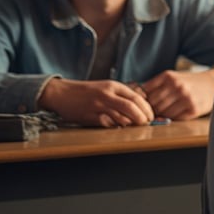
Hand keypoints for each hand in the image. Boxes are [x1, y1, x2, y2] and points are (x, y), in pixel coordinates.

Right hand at [38, 78, 154, 126]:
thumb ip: (121, 96)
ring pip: (121, 117)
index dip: (146, 108)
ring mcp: (98, 106)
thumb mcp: (106, 88)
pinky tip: (118, 127)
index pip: (136, 97)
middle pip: (131, 107)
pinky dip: (115, 127)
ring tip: (134, 126)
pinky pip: (108, 124)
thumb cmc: (86, 92)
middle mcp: (107, 94)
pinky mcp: (90, 116)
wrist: (62, 93)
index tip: (151, 116)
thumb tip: (140, 107)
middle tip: (146, 123)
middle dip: (142, 117)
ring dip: (130, 123)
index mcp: (113, 86)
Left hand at [140, 68, 213, 119]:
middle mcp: (176, 86)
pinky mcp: (193, 109)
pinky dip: (172, 118)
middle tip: (152, 113)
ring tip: (165, 113)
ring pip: (163, 113)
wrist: (213, 84)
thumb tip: (137, 99)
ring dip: (161, 115)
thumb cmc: (189, 82)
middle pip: (153, 104)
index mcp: (168, 76)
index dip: (142, 102)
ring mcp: (185, 98)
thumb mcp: (173, 77)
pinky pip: (175, 118)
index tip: (143, 106)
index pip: (145, 93)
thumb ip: (156, 86)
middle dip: (151, 110)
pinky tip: (176, 113)